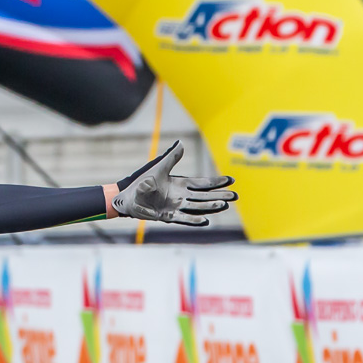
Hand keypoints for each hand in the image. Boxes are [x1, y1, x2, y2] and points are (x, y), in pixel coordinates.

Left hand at [108, 140, 236, 226]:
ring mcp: (176, 207)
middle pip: (204, 196)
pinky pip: (183, 218)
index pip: (202, 183)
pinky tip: (206, 220)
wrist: (127, 197)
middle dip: (219, 195)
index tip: (230, 180)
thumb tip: (181, 142)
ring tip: (224, 205)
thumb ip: (172, 157)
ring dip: (210, 206)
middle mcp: (181, 196)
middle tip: (235, 196)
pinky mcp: (168, 216)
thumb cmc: (142, 181)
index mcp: (180, 184)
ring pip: (197, 207)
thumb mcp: (159, 168)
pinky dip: (194, 220)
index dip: (216, 182)